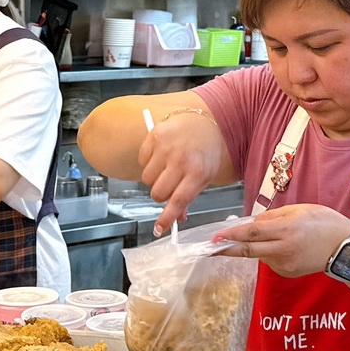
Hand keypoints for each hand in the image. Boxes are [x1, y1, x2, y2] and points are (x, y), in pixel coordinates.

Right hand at [139, 112, 222, 232]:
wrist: (208, 121)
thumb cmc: (206, 152)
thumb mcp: (205, 176)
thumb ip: (189, 196)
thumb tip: (177, 217)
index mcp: (198, 172)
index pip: (178, 201)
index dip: (166, 218)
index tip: (158, 229)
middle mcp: (181, 160)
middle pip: (158, 193)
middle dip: (160, 195)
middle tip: (168, 186)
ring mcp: (166, 147)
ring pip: (147, 179)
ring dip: (153, 178)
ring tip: (166, 167)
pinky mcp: (155, 136)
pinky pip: (142, 161)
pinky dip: (148, 162)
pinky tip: (161, 155)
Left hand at [213, 204, 349, 276]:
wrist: (345, 248)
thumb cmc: (324, 222)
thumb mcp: (299, 210)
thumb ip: (272, 217)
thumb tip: (252, 224)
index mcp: (286, 230)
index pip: (251, 233)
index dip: (231, 235)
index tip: (215, 237)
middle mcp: (284, 249)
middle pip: (248, 251)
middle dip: (226, 249)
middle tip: (210, 248)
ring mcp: (285, 264)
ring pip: (259, 254)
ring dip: (255, 246)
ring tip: (273, 235)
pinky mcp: (287, 272)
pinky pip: (270, 260)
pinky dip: (269, 252)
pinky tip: (284, 245)